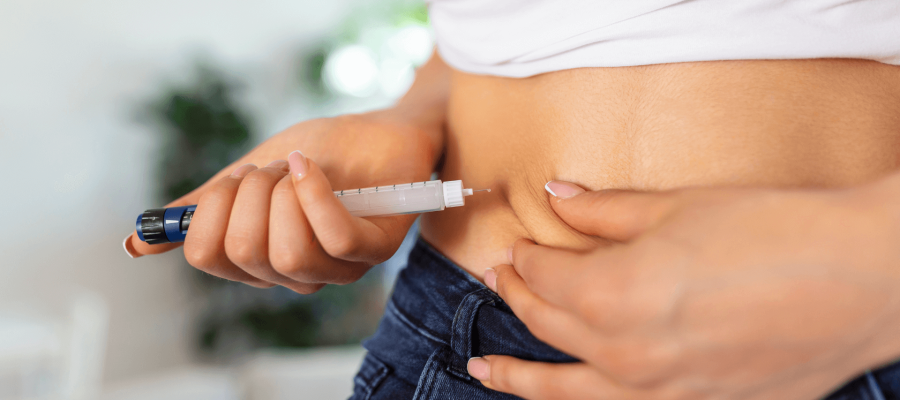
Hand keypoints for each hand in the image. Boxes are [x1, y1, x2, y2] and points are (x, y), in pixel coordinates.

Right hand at [124, 111, 438, 292]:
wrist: (380, 128)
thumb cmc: (321, 153)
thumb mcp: (250, 174)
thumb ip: (203, 208)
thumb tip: (137, 243)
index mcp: (259, 260)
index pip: (207, 256)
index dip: (210, 209)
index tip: (233, 179)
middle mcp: (296, 274)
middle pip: (243, 253)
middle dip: (248, 193)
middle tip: (271, 170)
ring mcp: (338, 267)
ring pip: (287, 253)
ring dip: (284, 193)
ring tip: (300, 168)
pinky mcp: (376, 249)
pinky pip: (333, 239)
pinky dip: (314, 195)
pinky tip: (311, 167)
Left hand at [468, 179, 899, 398]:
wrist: (862, 279)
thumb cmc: (777, 233)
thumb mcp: (678, 207)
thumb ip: (605, 211)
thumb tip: (559, 197)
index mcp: (614, 295)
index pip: (542, 277)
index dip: (524, 257)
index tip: (518, 244)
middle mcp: (626, 353)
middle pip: (547, 325)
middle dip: (516, 297)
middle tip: (500, 278)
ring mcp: (659, 391)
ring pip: (565, 389)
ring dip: (519, 378)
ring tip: (485, 371)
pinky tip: (567, 398)